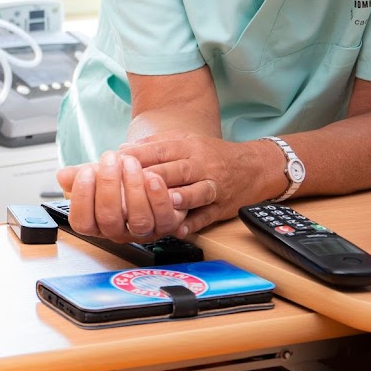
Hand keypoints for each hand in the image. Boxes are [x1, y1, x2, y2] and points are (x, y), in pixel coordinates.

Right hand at [53, 150, 189, 241]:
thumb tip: (63, 176)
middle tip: (109, 159)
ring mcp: (143, 231)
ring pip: (138, 220)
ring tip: (130, 162)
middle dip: (108, 186)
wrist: (150, 176)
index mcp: (96, 223)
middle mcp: (118, 231)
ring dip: (134, 188)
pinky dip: (159, 197)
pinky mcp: (166, 225)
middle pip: (109, 219)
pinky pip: (164, 217)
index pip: (82, 221)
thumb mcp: (97, 176)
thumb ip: (79, 176)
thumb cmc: (120, 181)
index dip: (82, 197)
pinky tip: (152, 176)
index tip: (87, 171)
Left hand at [118, 133, 279, 235]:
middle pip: (177, 170)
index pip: (161, 150)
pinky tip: (180, 230)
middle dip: (155, 177)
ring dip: (180, 197)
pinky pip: (207, 216)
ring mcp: (213, 187)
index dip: (139, 156)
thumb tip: (123, 151)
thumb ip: (154, 145)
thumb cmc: (211, 155)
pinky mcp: (220, 208)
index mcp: (188, 147)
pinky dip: (194, 224)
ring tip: (164, 201)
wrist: (253, 167)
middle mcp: (201, 166)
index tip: (117, 161)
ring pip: (197, 192)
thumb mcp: (184, 141)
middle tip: (131, 184)